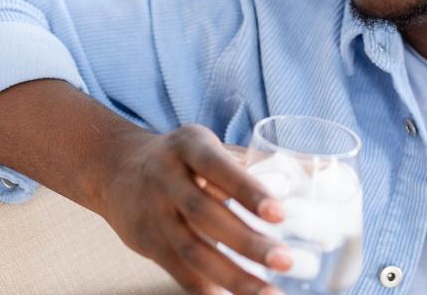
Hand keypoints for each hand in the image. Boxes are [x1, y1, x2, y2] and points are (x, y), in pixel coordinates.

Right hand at [96, 124, 291, 293]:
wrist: (116, 169)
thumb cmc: (180, 159)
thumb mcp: (205, 146)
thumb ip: (246, 164)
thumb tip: (310, 180)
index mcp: (188, 146)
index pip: (218, 167)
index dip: (247, 190)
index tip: (279, 215)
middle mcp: (167, 178)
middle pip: (205, 214)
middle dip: (247, 242)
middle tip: (285, 260)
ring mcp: (154, 212)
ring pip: (193, 250)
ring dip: (234, 276)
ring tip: (269, 293)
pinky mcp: (147, 242)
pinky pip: (179, 271)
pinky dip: (208, 288)